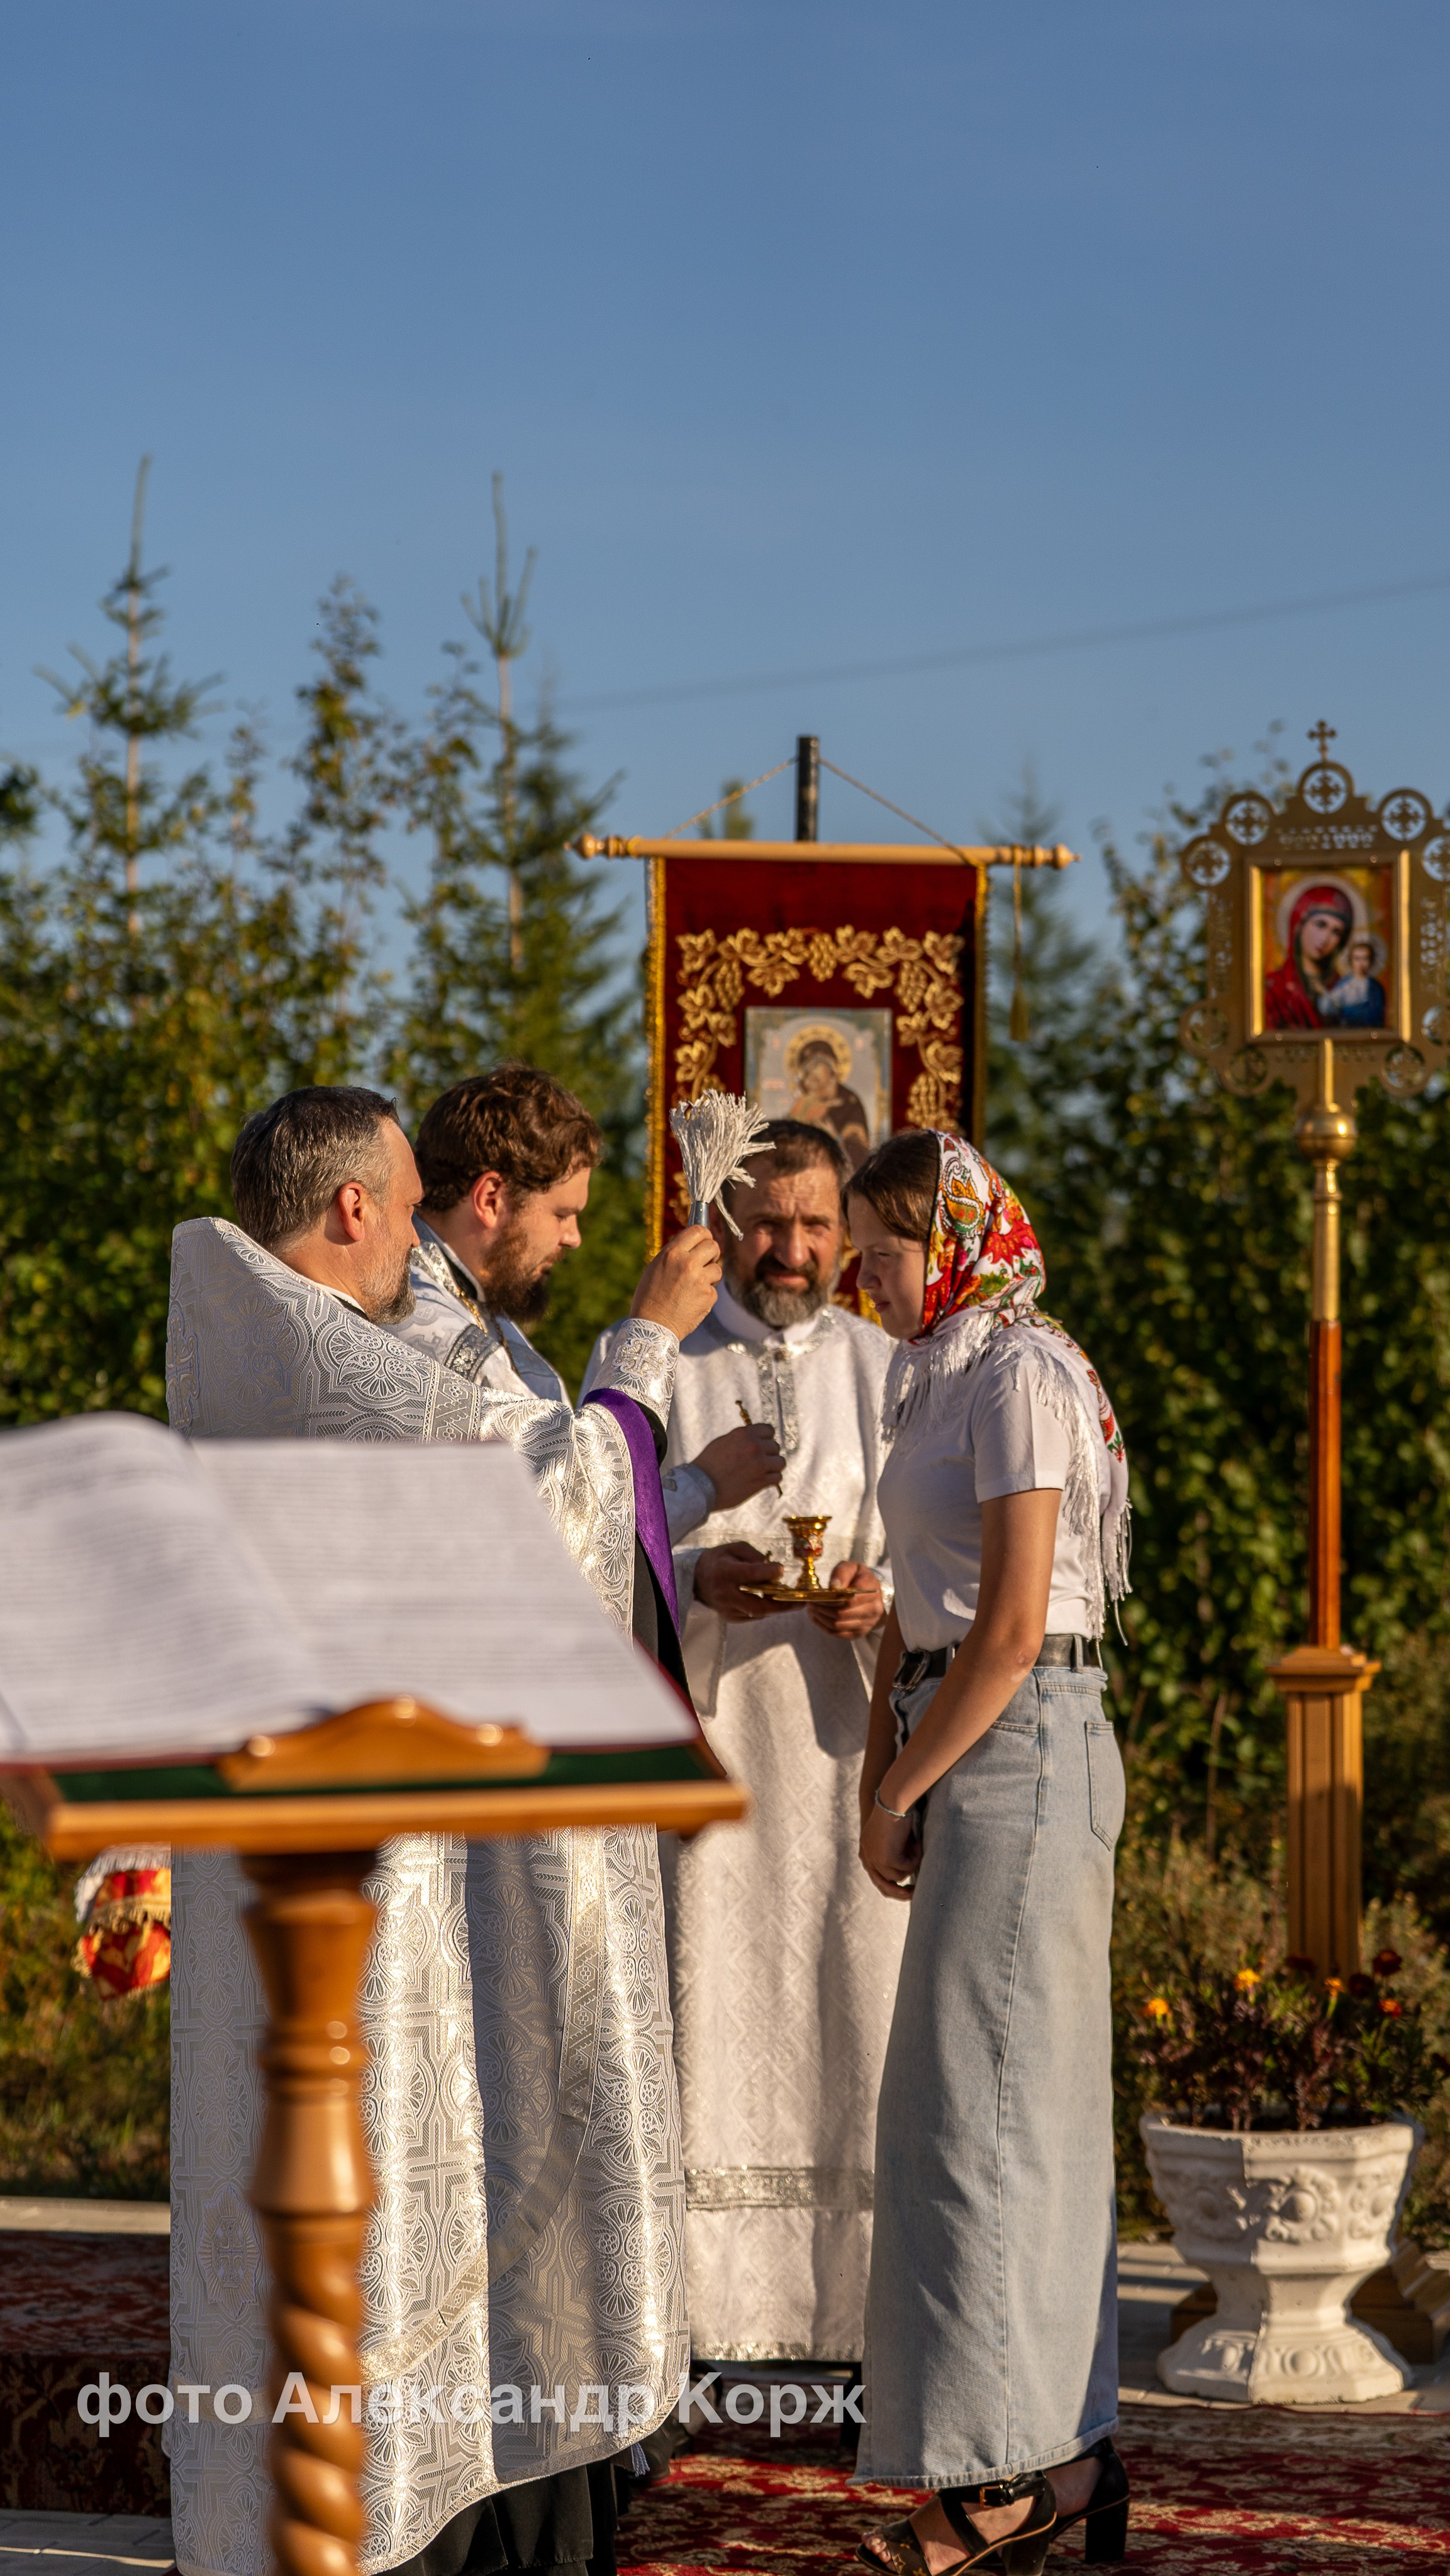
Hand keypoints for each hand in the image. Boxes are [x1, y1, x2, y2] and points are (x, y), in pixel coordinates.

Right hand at [630, 1225, 721, 1340]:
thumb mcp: (656, 1268)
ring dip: (710, 1275)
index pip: (697, 1231)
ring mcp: (700, 1280)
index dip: (705, 1234)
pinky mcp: (708, 1296)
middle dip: (712, 1252)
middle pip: (713, 1246)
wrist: (652, 1326)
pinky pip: (714, 1289)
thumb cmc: (649, 1297)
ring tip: (694, 1286)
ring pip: (717, 1268)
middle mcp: (687, 1263)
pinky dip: (706, 1294)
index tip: (705, 1239)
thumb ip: (675, 1255)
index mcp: (672, 1254)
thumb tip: (692, 1246)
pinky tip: (692, 1301)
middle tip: (706, 1261)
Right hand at [692, 1423, 784, 1508]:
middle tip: (758, 1461)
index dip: (766, 1438)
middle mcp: (754, 1447)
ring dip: (773, 1466)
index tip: (762, 1445)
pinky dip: (772, 1479)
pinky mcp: (761, 1481)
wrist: (701, 1487)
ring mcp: (759, 1464)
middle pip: (775, 1446)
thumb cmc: (708, 1464)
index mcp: (745, 1434)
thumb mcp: (723, 1442)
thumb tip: (756, 1438)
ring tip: (763, 1471)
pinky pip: (777, 1477)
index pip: (769, 1430)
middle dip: (768, 1453)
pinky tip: (762, 1480)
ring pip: (780, 1462)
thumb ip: (742, 1439)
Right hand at [694, 1541, 785, 1621]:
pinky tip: (776, 1603)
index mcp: (724, 1572)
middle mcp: (724, 1593)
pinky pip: (753, 1616)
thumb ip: (754, 1556)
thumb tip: (774, 1570)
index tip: (781, 1569)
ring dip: (777, 1608)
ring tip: (794, 1602)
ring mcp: (726, 1608)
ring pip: (757, 1613)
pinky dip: (767, 1610)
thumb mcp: (735, 1549)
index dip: (766, 1573)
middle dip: (781, 1605)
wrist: (697, 1579)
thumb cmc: (721, 1560)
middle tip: (800, 1602)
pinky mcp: (729, 1617)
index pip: (748, 1574)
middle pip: (756, 1604)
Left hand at [806, 1561, 885, 1637]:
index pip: (849, 1599)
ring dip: (821, 1618)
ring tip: (812, 1609)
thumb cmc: (857, 1577)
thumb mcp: (851, 1567)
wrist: (871, 1593)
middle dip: (822, 1609)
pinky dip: (824, 1626)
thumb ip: (842, 1573)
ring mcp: (868, 1623)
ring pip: (838, 1625)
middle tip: (810, 1602)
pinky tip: (816, 1617)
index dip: (830, 1599)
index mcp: (872, 1589)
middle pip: (842, 1614)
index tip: (816, 1595)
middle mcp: (874, 1608)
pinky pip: (838, 1634)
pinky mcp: (860, 1632)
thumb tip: (834, 1587)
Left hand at [859, 1797, 919, 1900]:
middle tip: (915, 1891)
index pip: (876, 1877)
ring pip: (898, 1877)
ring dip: (911, 1863)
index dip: (891, 1887)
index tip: (907, 1889)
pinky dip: (915, 1857)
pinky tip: (917, 1842)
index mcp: (866, 1851)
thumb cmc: (896, 1810)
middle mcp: (867, 1856)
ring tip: (916, 1845)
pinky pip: (907, 1868)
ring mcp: (875, 1859)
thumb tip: (907, 1872)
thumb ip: (894, 1850)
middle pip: (884, 1884)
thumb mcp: (893, 1835)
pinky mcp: (886, 1858)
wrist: (893, 1799)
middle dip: (900, 1892)